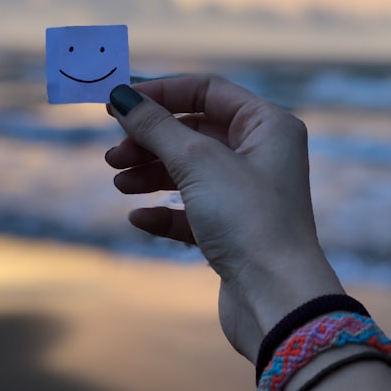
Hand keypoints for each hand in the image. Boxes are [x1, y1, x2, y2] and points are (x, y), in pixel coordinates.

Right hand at [106, 75, 343, 360]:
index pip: (208, 91)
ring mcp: (248, 195)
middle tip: (114, 154)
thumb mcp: (197, 162)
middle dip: (151, 140)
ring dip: (151, 173)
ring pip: (190, 171)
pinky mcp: (235, 232)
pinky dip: (165, 211)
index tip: (119, 103)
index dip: (161, 93)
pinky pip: (192, 211)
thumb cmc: (247, 219)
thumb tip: (122, 96)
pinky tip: (139, 219)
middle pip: (194, 132)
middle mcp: (262, 156)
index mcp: (267, 126)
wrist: (276, 299)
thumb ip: (156, 126)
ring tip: (120, 182)